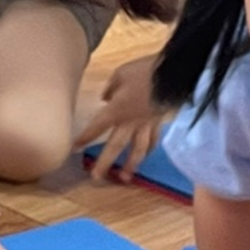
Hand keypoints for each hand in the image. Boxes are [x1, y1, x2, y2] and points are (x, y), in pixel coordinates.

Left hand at [76, 55, 163, 181]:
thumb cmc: (144, 71)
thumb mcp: (120, 74)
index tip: (74, 147)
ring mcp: (147, 124)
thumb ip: (110, 89)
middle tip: (96, 178)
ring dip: (131, 164)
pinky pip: (153, 140)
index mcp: (116, 111)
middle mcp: (130, 122)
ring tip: (126, 178)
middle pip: (116, 146)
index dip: (85, 138)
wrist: (174, 73)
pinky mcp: (159, 122)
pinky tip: (146, 156)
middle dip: (105, 162)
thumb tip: (106, 98)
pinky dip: (149, 149)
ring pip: (138, 149)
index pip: (97, 127)